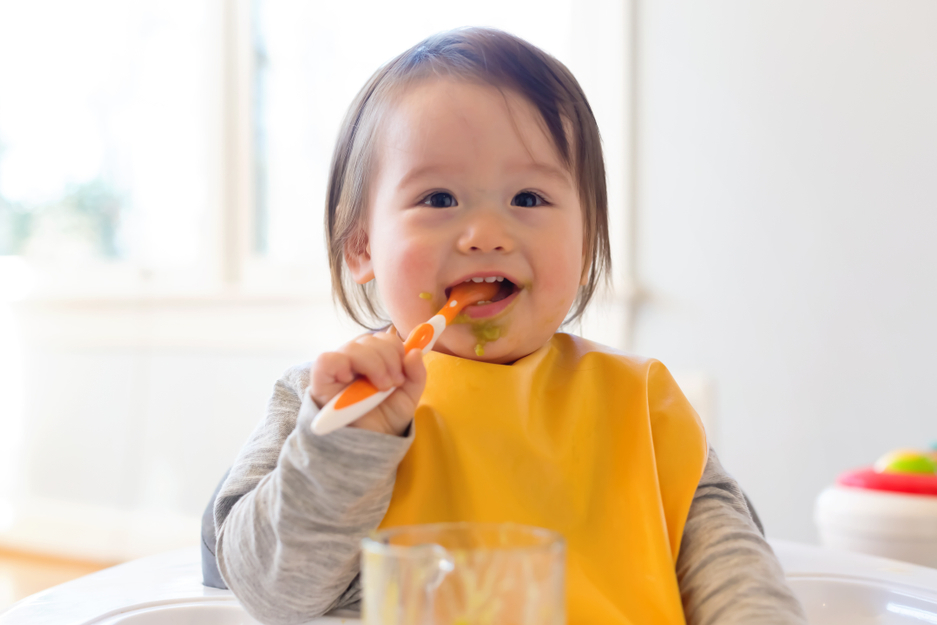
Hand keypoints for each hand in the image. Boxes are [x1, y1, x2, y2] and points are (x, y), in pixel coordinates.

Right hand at [309, 329, 425, 435]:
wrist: (370, 447)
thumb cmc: (384, 420)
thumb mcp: (408, 397)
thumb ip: (416, 374)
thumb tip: (415, 351)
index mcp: (374, 360)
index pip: (383, 338)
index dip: (396, 348)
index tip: (402, 373)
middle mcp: (355, 361)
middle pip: (369, 339)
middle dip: (388, 358)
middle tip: (393, 383)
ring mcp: (338, 369)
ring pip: (353, 347)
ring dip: (373, 364)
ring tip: (380, 387)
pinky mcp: (321, 380)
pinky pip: (327, 360)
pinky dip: (342, 365)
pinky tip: (351, 380)